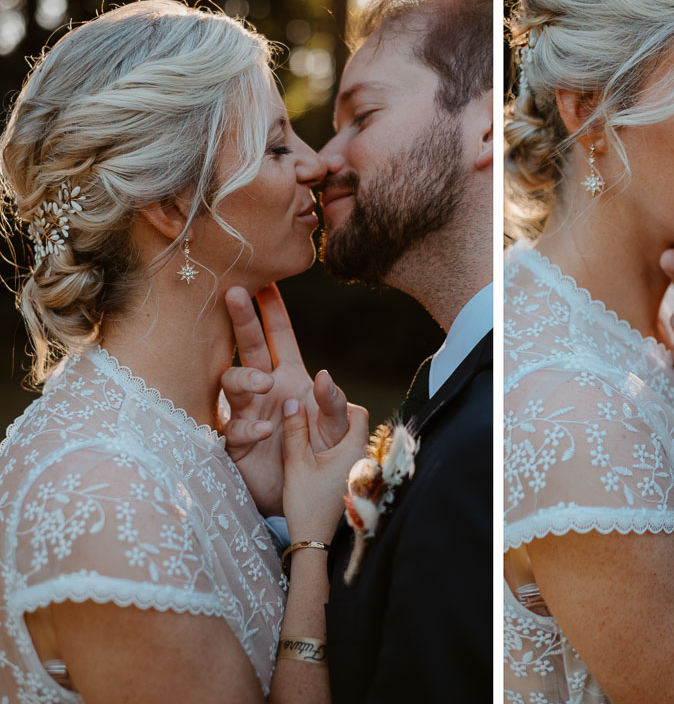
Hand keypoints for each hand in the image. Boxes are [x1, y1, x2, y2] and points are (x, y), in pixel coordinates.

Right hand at [221, 284, 350, 514]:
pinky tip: (264, 430)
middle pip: (249, 348)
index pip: (280, 338)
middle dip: (242, 319)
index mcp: (289, 379)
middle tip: (234, 292)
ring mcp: (246, 413)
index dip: (272, 311)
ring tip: (264, 382)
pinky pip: (234, 428)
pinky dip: (248, 427)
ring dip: (246, 376)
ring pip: (231, 382)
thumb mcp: (338, 430)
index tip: (264, 279)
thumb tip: (323, 375)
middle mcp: (264, 390)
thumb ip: (335, 404)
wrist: (304, 496)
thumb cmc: (321, 455)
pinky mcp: (236, 443)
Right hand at [280, 397, 369, 543]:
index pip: (358, 414)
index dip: (339, 402)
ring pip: (351, 440)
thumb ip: (295, 430)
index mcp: (354, 450)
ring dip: (334, 432)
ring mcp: (359, 471)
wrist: (312, 538)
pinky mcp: (352, 480)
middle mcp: (362, 459)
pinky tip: (314, 450)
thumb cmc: (305, 502)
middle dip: (336, 416)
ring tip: (310, 428)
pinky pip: (347, 454)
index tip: (318, 399)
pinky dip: (333, 446)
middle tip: (312, 413)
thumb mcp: (296, 463)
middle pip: (357, 425)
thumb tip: (293, 402)